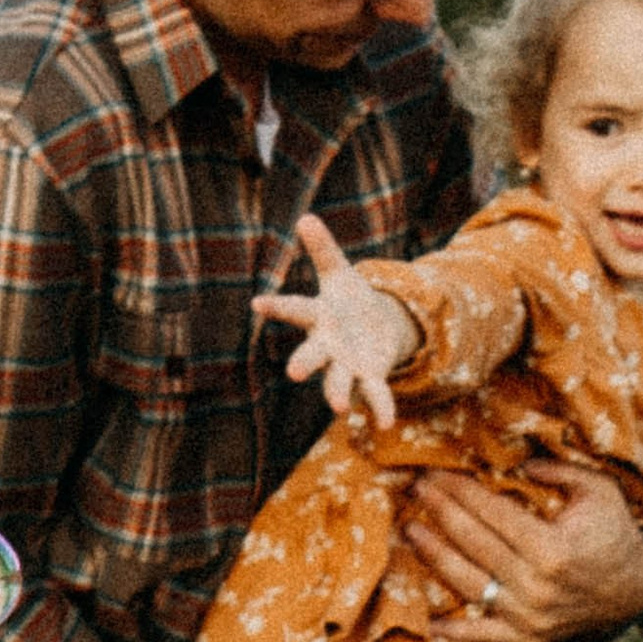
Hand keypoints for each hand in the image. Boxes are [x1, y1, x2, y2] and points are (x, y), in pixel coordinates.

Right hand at [252, 213, 418, 433]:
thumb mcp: (340, 273)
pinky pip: (374, 395)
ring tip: (339, 408)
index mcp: (318, 317)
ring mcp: (346, 365)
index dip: (276, 306)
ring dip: (337, 394)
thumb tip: (306, 217)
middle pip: (312, 355)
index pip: (294, 309)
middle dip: (304, 363)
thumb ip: (324, 250)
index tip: (257, 303)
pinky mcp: (369, 378)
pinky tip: (386, 424)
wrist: (375, 328)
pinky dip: (380, 409)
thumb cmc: (350, 300)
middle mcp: (326, 346)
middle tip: (294, 373)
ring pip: (338, 382)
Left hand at [401, 460, 642, 641]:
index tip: (432, 473)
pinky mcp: (528, 638)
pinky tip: (429, 620)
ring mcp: (529, 616)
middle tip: (415, 490)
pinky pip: (485, 636)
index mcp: (552, 547)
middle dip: (440, 511)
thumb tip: (518, 465)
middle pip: (473, 542)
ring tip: (411, 531)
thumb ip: (559, 471)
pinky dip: (456, 631)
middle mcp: (536, 585)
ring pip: (469, 583)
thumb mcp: (599, 490)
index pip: (491, 513)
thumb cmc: (614, 533)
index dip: (458, 490)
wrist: (635, 590)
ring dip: (434, 556)